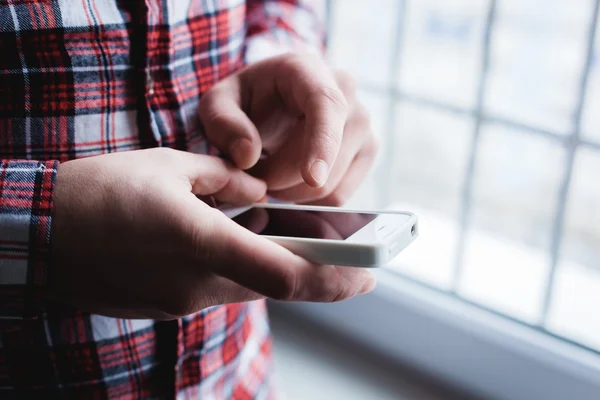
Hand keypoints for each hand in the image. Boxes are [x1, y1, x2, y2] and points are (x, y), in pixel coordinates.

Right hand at [48, 148, 375, 319]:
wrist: (40, 235)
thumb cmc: (101, 192)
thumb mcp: (171, 167)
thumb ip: (227, 179)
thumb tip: (260, 192)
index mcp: (201, 243)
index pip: (284, 273)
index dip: (334, 278)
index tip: (368, 274)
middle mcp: (197, 284)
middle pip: (277, 288)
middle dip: (321, 278)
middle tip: (354, 266)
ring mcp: (182, 301)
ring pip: (250, 288)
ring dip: (277, 268)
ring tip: (291, 239)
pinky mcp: (169, 305)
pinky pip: (220, 289)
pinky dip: (241, 270)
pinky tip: (236, 242)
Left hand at [199, 53, 376, 205]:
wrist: (273, 102)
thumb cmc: (247, 101)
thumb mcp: (218, 104)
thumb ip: (223, 123)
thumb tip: (248, 156)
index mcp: (308, 71)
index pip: (327, 105)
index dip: (323, 144)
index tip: (311, 178)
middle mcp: (346, 93)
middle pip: (328, 156)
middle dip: (282, 179)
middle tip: (253, 173)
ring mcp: (362, 124)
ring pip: (334, 183)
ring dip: (292, 193)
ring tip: (270, 174)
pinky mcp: (366, 152)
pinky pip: (340, 195)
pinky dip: (309, 201)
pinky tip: (291, 183)